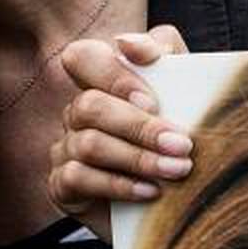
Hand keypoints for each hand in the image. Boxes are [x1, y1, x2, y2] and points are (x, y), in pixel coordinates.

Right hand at [46, 25, 192, 234]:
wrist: (176, 204)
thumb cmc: (179, 140)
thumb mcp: (185, 96)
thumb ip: (169, 58)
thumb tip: (132, 44)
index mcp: (102, 83)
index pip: (82, 57)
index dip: (113, 74)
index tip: (152, 99)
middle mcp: (78, 112)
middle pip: (90, 105)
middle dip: (140, 126)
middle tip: (182, 144)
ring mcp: (66, 148)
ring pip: (88, 143)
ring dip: (138, 158)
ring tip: (177, 170)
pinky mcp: (62, 186)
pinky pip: (77, 178)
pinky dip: (118, 185)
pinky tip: (150, 192)